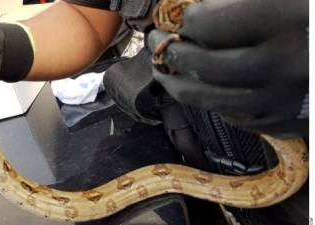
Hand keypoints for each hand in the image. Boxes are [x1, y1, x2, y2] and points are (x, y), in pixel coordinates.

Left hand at [148, 0, 307, 135]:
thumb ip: (242, 2)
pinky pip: (233, 116)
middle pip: (205, 66)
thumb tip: (193, 9)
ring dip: (178, 85)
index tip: (181, 17)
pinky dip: (212, 101)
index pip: (211, 24)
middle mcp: (285, 64)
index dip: (188, 20)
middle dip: (172, 53)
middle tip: (158, 43)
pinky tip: (204, 88)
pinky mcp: (284, 122)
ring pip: (211, 99)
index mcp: (289, 20)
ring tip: (164, 72)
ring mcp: (284, 99)